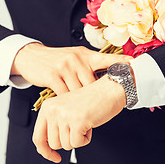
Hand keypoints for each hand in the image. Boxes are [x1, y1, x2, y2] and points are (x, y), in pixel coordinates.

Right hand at [11, 43, 130, 94]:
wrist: (32, 56)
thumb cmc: (56, 60)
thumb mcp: (74, 57)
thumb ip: (88, 66)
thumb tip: (105, 77)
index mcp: (85, 55)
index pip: (106, 58)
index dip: (120, 61)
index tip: (133, 63)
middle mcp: (77, 59)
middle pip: (93, 83)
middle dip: (95, 95)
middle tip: (100, 104)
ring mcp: (65, 67)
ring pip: (79, 91)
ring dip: (80, 102)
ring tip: (82, 108)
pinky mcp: (53, 76)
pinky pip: (65, 94)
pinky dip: (68, 103)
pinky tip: (68, 106)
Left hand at [32, 76, 125, 162]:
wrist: (108, 90)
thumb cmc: (90, 100)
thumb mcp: (65, 109)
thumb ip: (54, 124)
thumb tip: (46, 147)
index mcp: (47, 106)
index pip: (38, 137)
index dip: (45, 151)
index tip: (54, 157)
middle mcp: (53, 110)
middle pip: (54, 144)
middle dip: (68, 141)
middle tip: (77, 127)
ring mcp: (64, 115)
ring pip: (66, 145)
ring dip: (78, 138)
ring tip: (84, 123)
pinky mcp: (77, 121)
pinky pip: (78, 143)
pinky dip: (86, 138)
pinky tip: (89, 125)